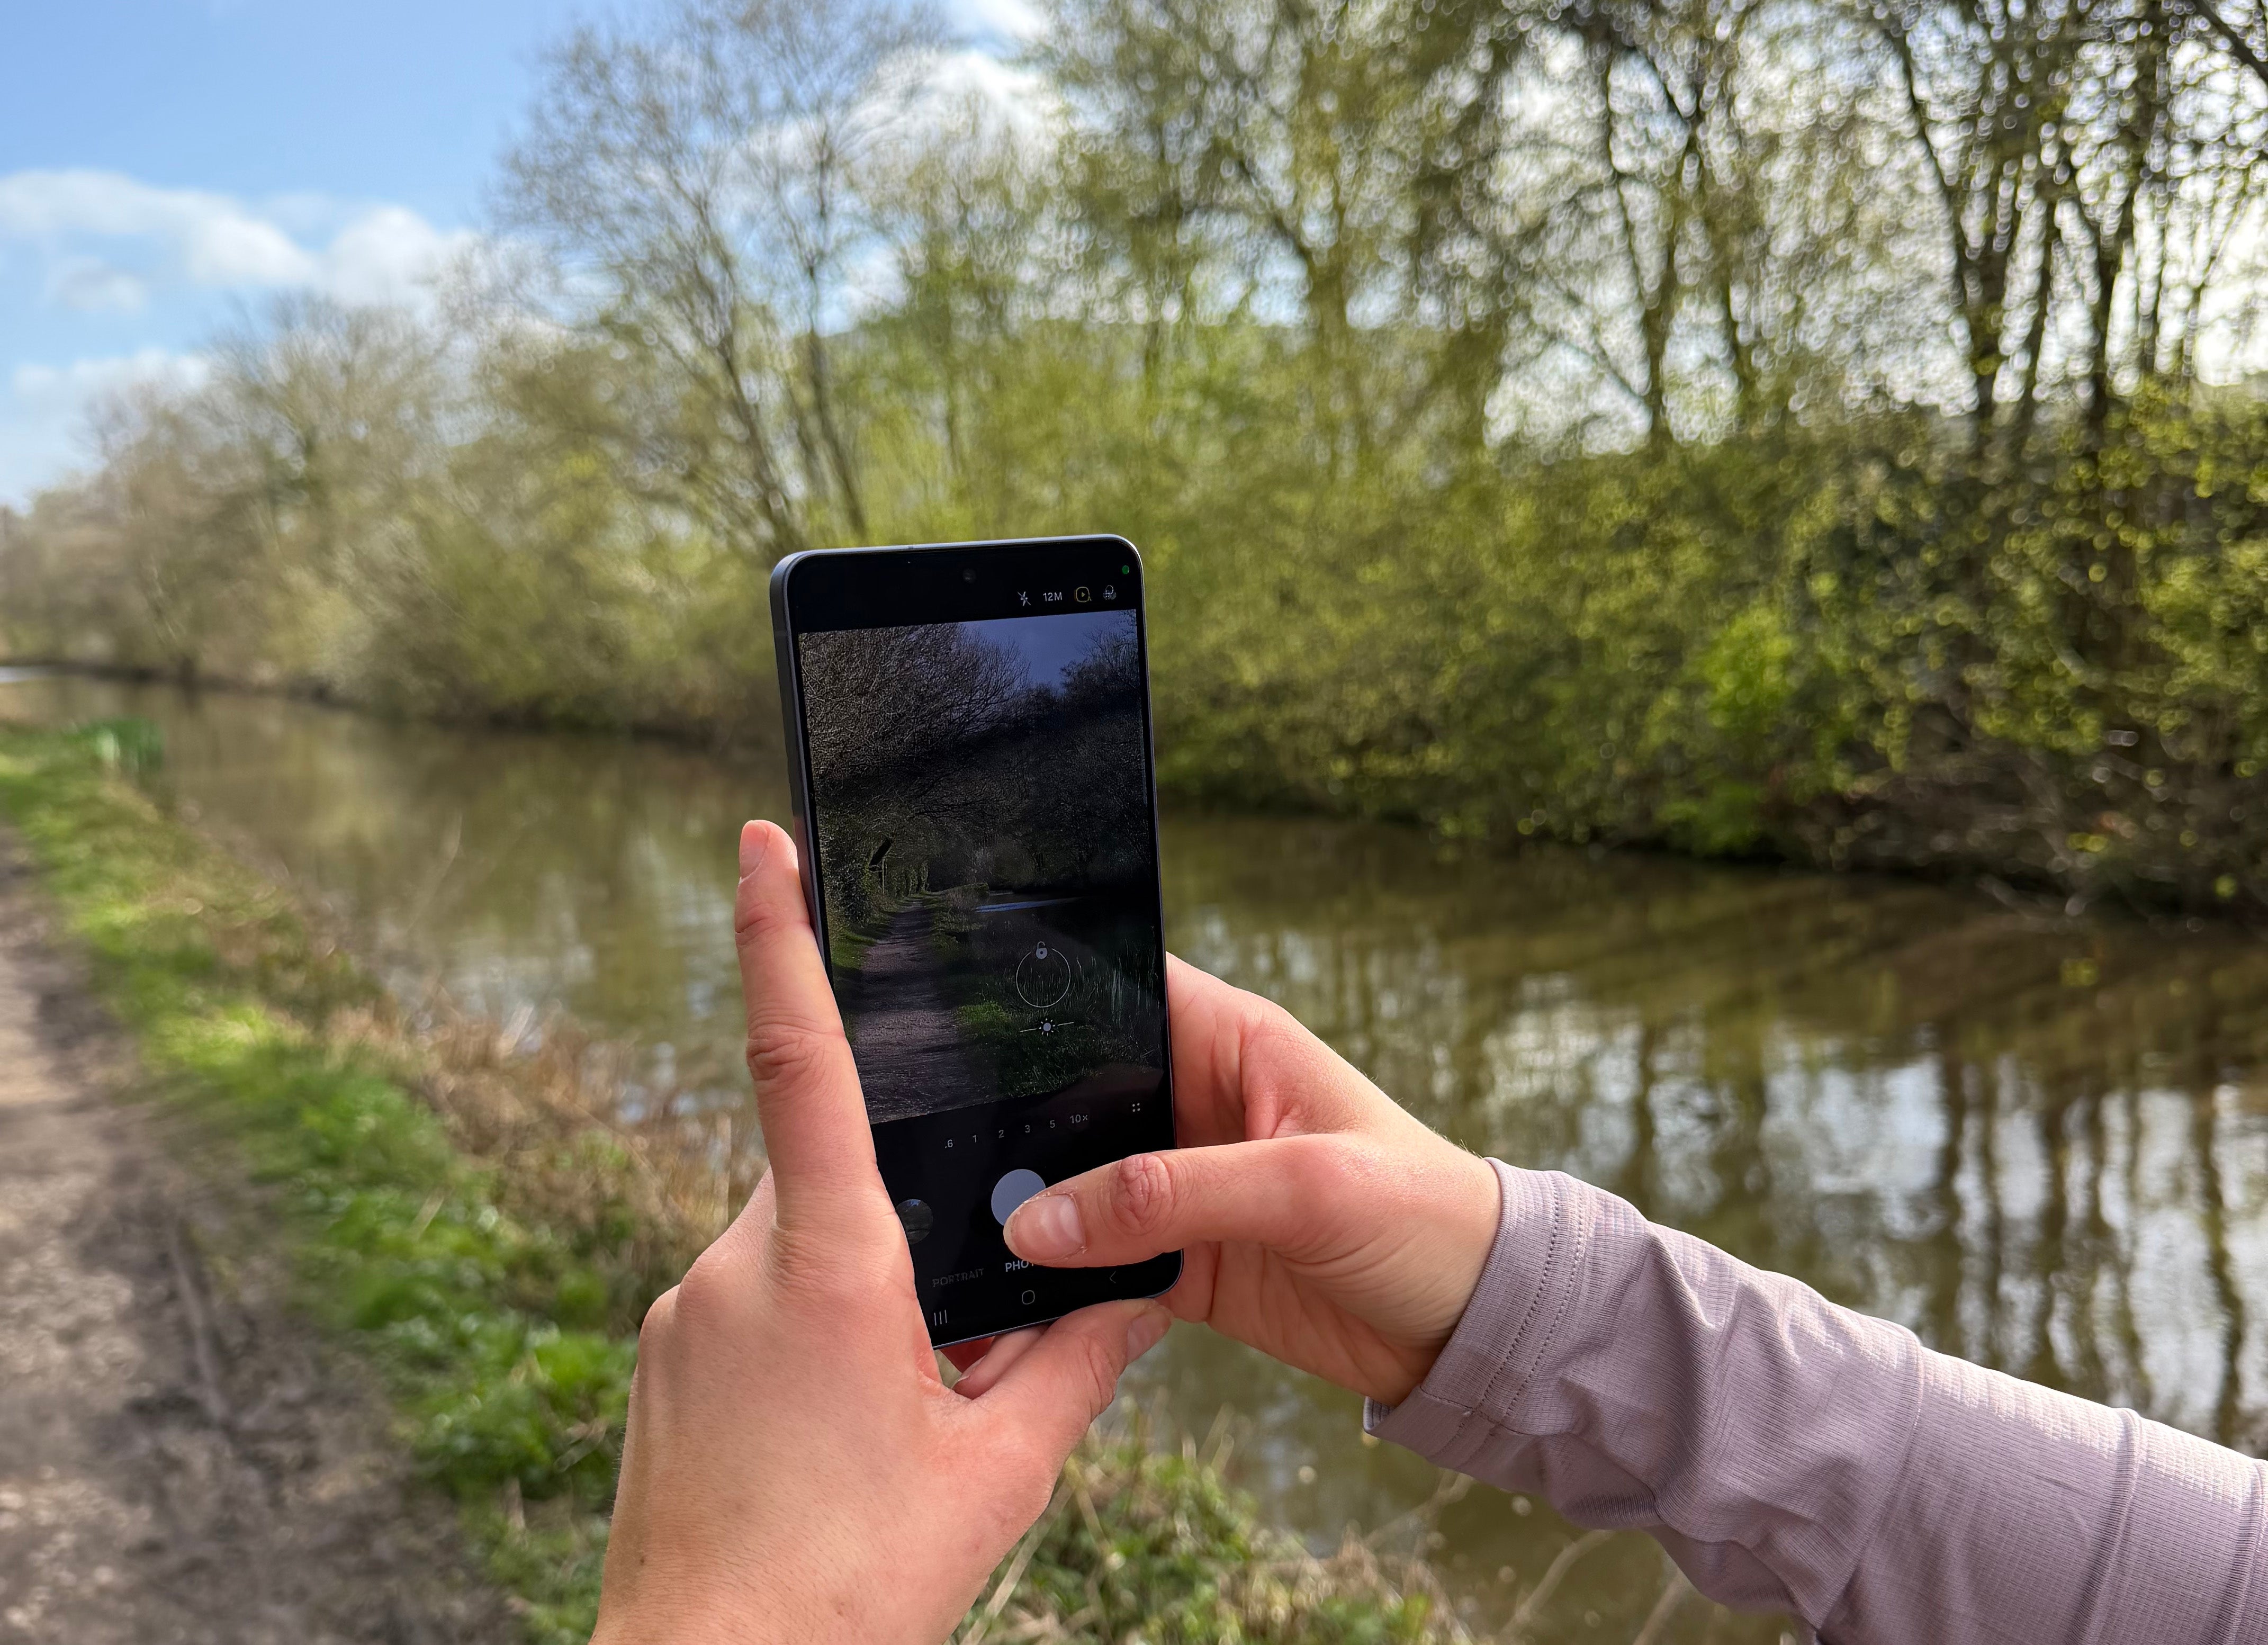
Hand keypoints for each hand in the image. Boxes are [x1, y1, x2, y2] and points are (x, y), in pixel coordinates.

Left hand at [591, 822, 1169, 1644]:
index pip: (803, 1060)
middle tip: (952, 1355)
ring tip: (897, 1426)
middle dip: (908, 1232)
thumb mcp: (1000, 1470)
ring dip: (865, 1301)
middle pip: (836, 1179)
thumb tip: (1141, 1292)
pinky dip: (811, 1339)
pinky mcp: (659, 1359)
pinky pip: (751, 1303)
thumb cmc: (852, 1587)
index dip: (780, 937)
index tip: (763, 838)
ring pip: (797, 1248)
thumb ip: (1075, 1362)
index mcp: (831, 1266)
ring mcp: (681, 1312)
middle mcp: (735, 1265)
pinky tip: (839, 1442)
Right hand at [1004, 956, 1499, 1406]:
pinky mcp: (1182, 1262)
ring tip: (959, 1221)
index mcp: (1232, 1044)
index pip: (1121, 990)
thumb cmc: (1423, 1218)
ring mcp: (1184, 1187)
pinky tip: (1012, 1289)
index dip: (1049, 994)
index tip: (963, 1018)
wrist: (1475, 1329)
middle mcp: (1196, 1105)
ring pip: (1075, 1183)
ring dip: (1030, 1205)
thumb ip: (1171, 1195)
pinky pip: (1096, 1263)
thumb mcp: (1304, 1188)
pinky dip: (1060, 1278)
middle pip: (1076, 1093)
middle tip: (941, 1148)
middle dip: (1016, 1118)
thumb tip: (1043, 1219)